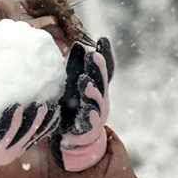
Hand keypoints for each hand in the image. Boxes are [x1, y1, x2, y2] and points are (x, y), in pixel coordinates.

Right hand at [0, 100, 59, 177]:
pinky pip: (37, 138)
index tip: (17, 106)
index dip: (11, 121)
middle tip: (41, 105)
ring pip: (33, 137)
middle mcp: (7, 151)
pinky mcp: (23, 148)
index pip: (4, 134)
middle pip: (23, 136)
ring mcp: (17, 151)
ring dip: (44, 123)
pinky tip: (55, 115)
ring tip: (53, 108)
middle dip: (34, 121)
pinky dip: (47, 127)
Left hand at [52, 37, 113, 171]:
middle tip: (93, 56)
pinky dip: (90, 116)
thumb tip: (77, 45)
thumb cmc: (73, 106)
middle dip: (98, 69)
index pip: (103, 68)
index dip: (104, 55)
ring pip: (97, 101)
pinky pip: (90, 122)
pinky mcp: (88, 129)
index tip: (102, 40)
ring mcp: (96, 113)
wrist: (74, 137)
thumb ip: (75, 67)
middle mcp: (99, 98)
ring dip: (93, 91)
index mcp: (96, 85)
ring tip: (85, 82)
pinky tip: (88, 110)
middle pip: (101, 81)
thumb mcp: (72, 85)